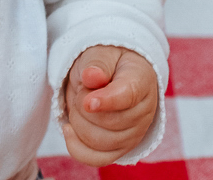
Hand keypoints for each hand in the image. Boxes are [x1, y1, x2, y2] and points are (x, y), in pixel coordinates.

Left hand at [61, 45, 158, 166]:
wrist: (112, 73)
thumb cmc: (106, 62)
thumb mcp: (100, 53)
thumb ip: (97, 64)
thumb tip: (92, 77)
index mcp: (141, 80)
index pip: (127, 96)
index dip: (106, 100)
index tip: (86, 100)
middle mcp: (144, 111)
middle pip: (109, 122)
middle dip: (82, 104)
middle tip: (81, 89)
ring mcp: (134, 133)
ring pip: (100, 142)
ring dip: (78, 122)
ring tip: (78, 103)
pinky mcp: (121, 148)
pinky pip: (98, 158)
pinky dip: (77, 147)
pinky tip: (68, 129)